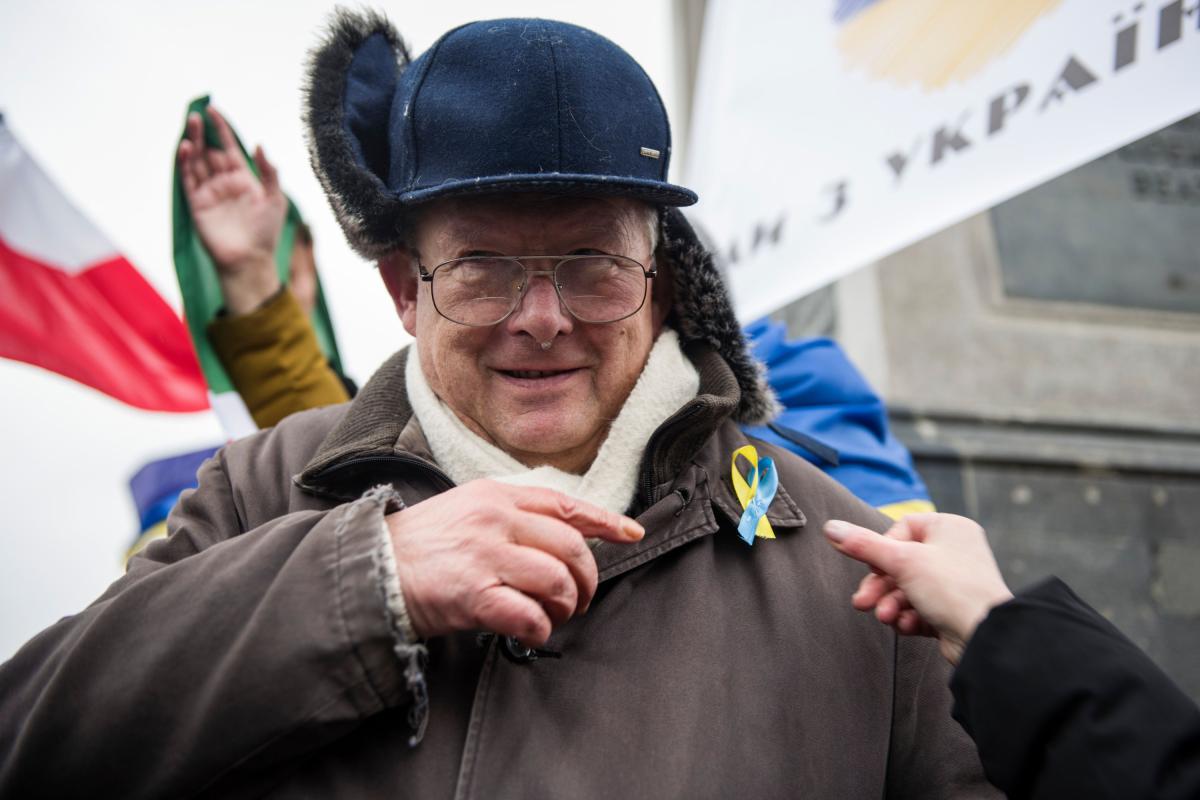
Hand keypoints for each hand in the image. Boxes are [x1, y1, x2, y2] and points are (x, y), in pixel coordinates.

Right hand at [177, 106, 285, 313]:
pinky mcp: (197, 204)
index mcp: (243, 178)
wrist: (250, 260)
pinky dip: (185, 164)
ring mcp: (209, 192)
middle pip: (210, 151)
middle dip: (203, 132)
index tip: (213, 110)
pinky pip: (188, 180)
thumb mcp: (276, 198)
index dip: (221, 129)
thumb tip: (259, 145)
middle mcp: (224, 182)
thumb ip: (269, 172)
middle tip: (196, 115)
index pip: (229, 147)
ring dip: (192, 143)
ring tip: (189, 124)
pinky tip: (186, 148)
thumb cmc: (266, 232)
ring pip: (197, 161)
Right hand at [387, 481, 644, 646]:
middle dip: (587, 578)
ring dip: (565, 605)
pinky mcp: (474, 594)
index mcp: (496, 496)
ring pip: (557, 580)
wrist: (370, 569)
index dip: (605, 521)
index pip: (564, 504)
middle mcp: (495, 520)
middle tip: (579, 599)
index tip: (632, 533)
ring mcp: (485, 556)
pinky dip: (540, 629)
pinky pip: (529, 615)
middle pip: (570, 547)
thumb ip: (510, 516)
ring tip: (555, 615)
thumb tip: (561, 537)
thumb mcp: (466, 510)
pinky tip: (532, 632)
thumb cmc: (421, 546)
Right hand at [824, 513, 1013, 664]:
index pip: (902, 528)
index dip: (883, 549)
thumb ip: (863, 545)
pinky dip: (908, 617)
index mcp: (950, 528)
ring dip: (891, 604)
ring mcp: (954, 582)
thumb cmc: (953, 590)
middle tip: (863, 602)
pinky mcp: (952, 610)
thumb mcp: (901, 561)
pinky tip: (908, 626)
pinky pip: (920, 608)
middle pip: (900, 562)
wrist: (985, 638)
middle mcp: (955, 552)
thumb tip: (830, 528)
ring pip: (907, 588)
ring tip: (886, 618)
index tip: (875, 567)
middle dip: (880, 586)